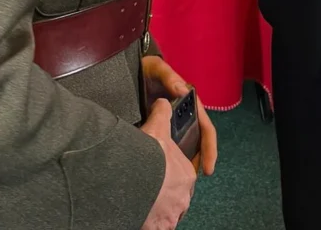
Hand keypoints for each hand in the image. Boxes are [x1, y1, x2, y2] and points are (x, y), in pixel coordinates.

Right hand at [140, 98, 195, 229]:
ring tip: (144, 201)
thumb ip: (163, 112)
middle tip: (151, 187)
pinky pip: (159, 225)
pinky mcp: (161, 227)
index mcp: (187, 174)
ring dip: (159, 208)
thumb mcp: (157, 127)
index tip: (161, 173)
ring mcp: (173, 214)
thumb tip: (164, 103)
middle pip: (176, 194)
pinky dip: (152, 221)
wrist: (134, 181)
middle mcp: (184, 197)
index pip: (183, 174)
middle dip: (166, 191)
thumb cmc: (147, 156)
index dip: (171, 171)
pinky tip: (141, 214)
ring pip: (168, 212)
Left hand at [143, 55, 217, 175]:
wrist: (130, 72)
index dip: (209, 149)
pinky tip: (166, 172)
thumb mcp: (157, 69)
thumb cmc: (147, 69)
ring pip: (185, 145)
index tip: (209, 168)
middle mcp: (185, 113)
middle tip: (197, 181)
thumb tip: (183, 90)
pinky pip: (170, 146)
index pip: (206, 129)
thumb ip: (169, 77)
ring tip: (182, 182)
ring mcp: (173, 122)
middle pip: (198, 141)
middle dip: (201, 160)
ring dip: (187, 162)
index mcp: (190, 102)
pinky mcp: (160, 128)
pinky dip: (172, 159)